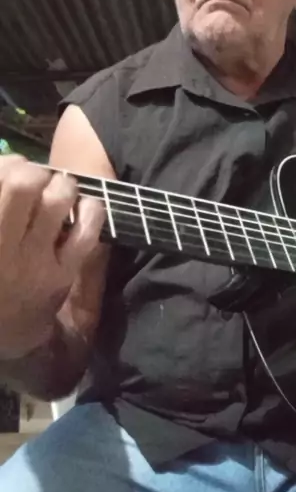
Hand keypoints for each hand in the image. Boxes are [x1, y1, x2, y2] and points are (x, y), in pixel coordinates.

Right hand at [0, 155, 103, 358]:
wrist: (6, 328)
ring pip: (56, 201)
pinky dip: (91, 210)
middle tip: (37, 178)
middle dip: (34, 171)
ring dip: (62, 185)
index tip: (13, 168)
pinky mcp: (62, 273)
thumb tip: (10, 163)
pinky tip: (85, 208)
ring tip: (61, 190)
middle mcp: (1, 245)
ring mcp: (33, 260)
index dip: (8, 165)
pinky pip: (86, 231)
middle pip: (22, 184)